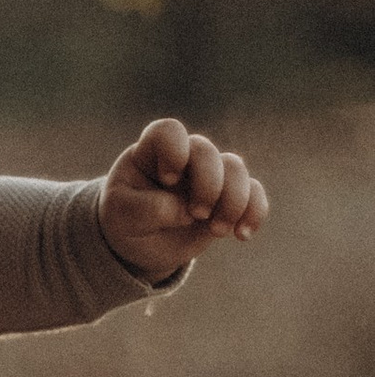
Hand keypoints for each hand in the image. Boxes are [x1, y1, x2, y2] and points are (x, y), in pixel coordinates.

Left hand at [99, 117, 268, 277]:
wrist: (141, 245)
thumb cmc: (126, 221)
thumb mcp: (123, 217)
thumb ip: (149, 209)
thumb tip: (187, 211)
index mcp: (150, 152)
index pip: (169, 131)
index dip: (174, 151)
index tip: (167, 180)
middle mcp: (183, 157)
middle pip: (206, 151)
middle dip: (208, 185)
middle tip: (196, 214)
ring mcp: (208, 174)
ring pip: (235, 168)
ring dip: (233, 201)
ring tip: (217, 231)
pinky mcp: (228, 196)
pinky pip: (254, 193)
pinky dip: (254, 212)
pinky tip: (242, 235)